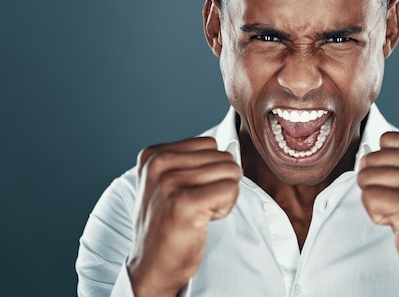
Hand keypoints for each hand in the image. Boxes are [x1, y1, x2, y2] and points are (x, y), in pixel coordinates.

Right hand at [128, 137, 241, 296]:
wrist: (152, 266)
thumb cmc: (168, 224)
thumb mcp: (168, 182)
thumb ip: (192, 161)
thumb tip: (232, 148)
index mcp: (154, 154)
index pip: (210, 144)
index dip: (210, 171)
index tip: (189, 192)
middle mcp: (158, 164)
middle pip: (223, 157)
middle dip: (219, 183)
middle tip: (196, 206)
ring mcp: (169, 183)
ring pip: (231, 172)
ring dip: (223, 197)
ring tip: (198, 212)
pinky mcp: (184, 203)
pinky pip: (231, 190)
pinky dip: (225, 207)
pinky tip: (204, 220)